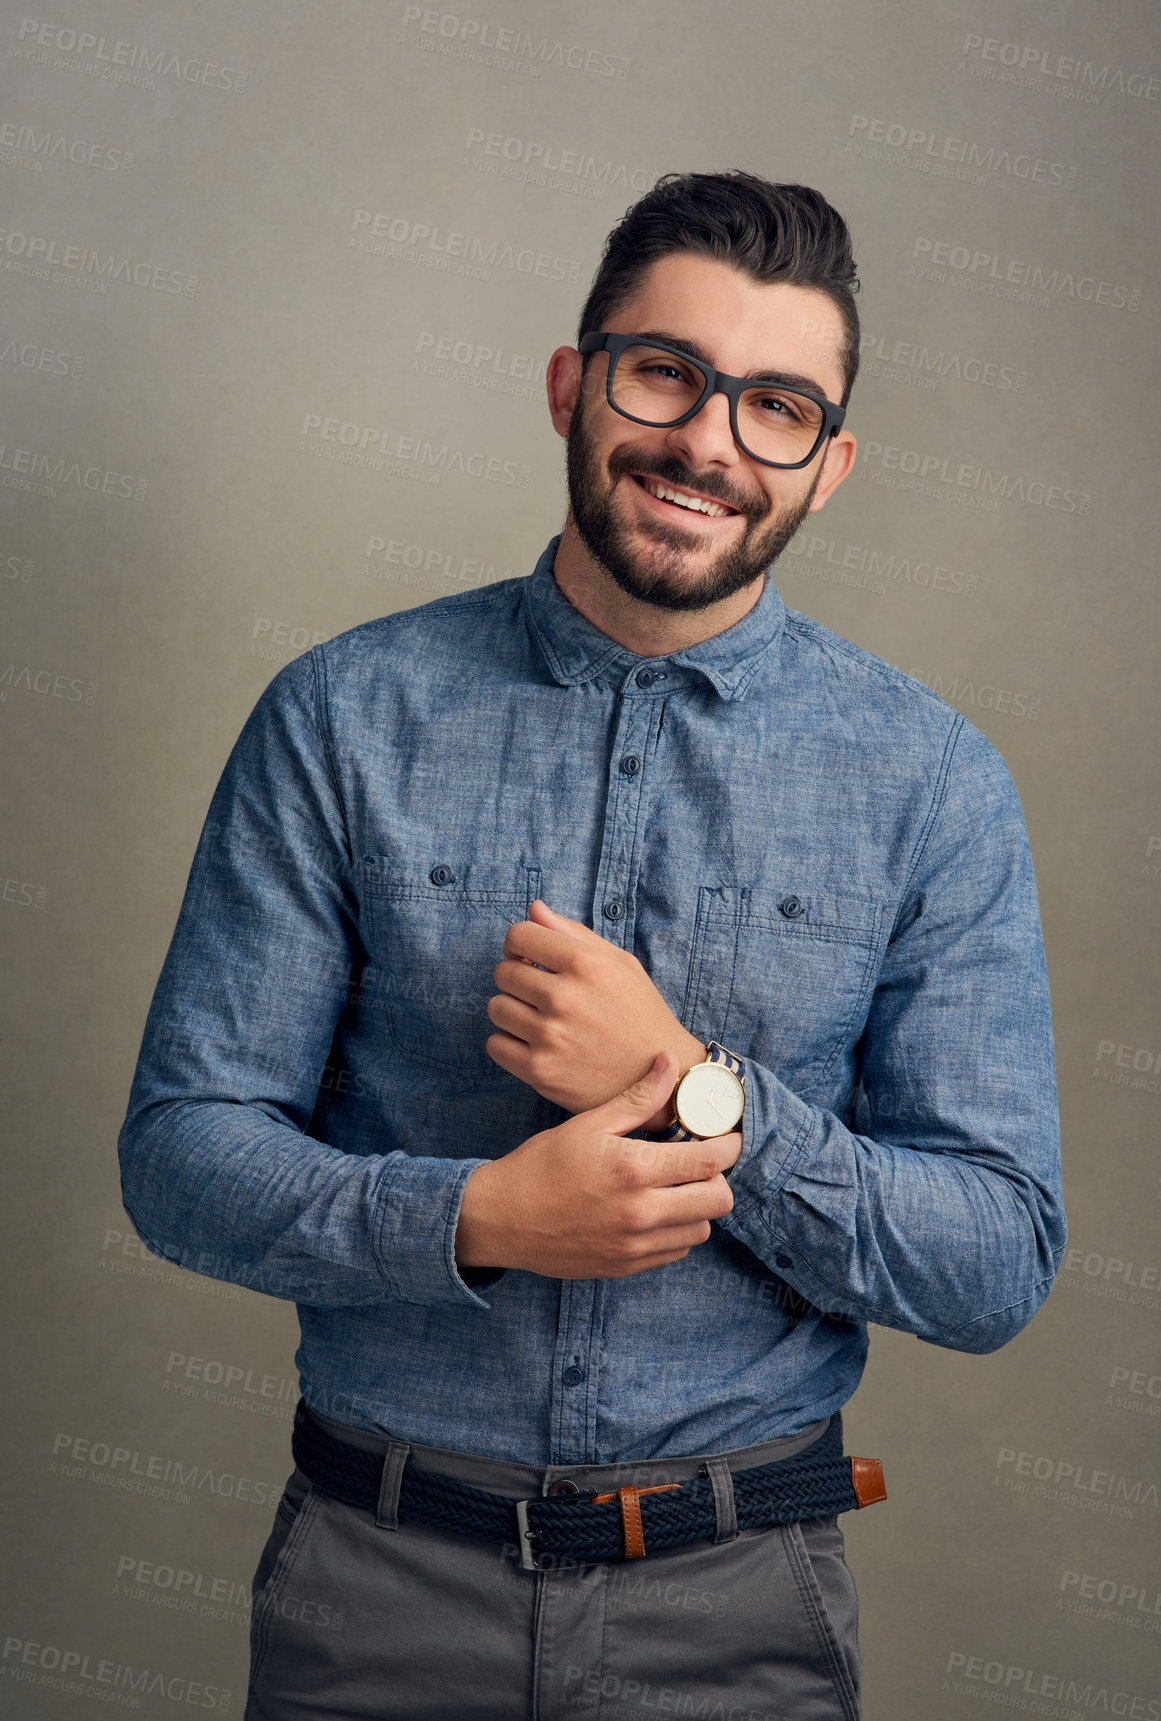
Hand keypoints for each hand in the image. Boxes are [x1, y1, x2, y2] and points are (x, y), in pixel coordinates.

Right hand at [455, 1053, 740, 1278]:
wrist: (501, 1218)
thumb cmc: (541, 1165)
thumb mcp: (588, 1123)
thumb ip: (637, 1099)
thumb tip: (669, 1064)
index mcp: (633, 1169)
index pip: (710, 1161)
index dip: (728, 1145)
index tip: (728, 1137)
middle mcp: (640, 1212)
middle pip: (718, 1202)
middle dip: (718, 1178)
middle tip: (701, 1163)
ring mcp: (634, 1245)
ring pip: (701, 1230)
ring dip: (698, 1207)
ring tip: (676, 1187)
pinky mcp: (626, 1266)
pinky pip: (674, 1252)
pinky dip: (675, 1231)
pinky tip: (654, 1210)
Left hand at [485, 899, 705, 1125]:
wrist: (659, 1077)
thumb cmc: (639, 1014)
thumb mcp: (620, 964)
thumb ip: (573, 933)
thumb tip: (534, 908)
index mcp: (585, 964)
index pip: (519, 935)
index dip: (518, 944)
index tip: (527, 958)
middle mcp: (565, 997)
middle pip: (503, 972)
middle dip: (516, 978)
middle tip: (539, 993)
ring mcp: (550, 1036)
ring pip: (496, 1008)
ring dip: (512, 1011)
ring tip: (539, 1019)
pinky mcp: (541, 1070)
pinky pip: (496, 1045)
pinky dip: (509, 1044)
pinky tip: (534, 1043)